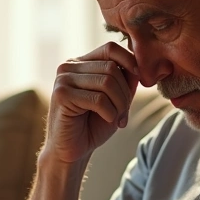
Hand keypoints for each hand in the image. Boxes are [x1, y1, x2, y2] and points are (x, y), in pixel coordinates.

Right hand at [45, 42, 140, 164]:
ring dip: (119, 104)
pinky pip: (98, 99)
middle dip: (125, 93)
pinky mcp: (61, 95)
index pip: (110, 48)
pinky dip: (110, 112)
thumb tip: (138, 65)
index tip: (138, 80)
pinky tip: (107, 120)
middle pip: (111, 67)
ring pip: (107, 82)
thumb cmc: (93, 124)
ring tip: (117, 118)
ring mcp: (63, 79)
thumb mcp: (116, 98)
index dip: (129, 61)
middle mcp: (69, 67)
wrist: (72, 150)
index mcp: (81, 63)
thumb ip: (126, 80)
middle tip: (124, 113)